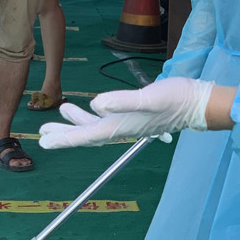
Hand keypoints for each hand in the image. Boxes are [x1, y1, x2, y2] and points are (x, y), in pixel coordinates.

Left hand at [38, 77, 214, 149]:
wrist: (198, 102)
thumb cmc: (175, 98)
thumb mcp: (149, 97)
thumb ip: (123, 101)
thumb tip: (97, 104)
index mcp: (120, 126)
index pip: (86, 135)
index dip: (64, 138)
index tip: (44, 141)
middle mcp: (121, 127)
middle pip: (86, 133)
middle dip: (64, 132)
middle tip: (42, 131)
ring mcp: (127, 122)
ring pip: (95, 125)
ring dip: (76, 121)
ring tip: (60, 112)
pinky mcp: (134, 114)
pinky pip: (108, 117)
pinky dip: (95, 113)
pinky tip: (92, 105)